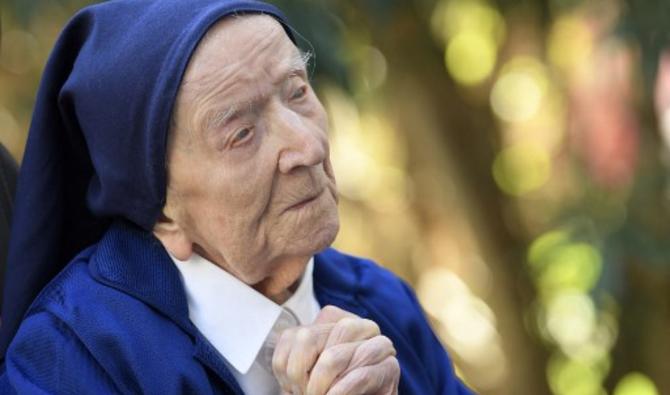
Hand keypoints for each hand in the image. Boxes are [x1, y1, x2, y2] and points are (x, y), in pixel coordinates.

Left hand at [271, 305, 399, 394]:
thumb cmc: (331, 392)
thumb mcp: (307, 376)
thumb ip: (295, 362)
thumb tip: (285, 369)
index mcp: (334, 321)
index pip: (296, 335)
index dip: (287, 365)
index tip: (292, 387)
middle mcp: (357, 325)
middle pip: (309, 339)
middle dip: (300, 377)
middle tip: (306, 394)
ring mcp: (377, 344)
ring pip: (332, 356)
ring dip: (319, 386)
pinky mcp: (390, 368)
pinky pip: (359, 375)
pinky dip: (340, 393)